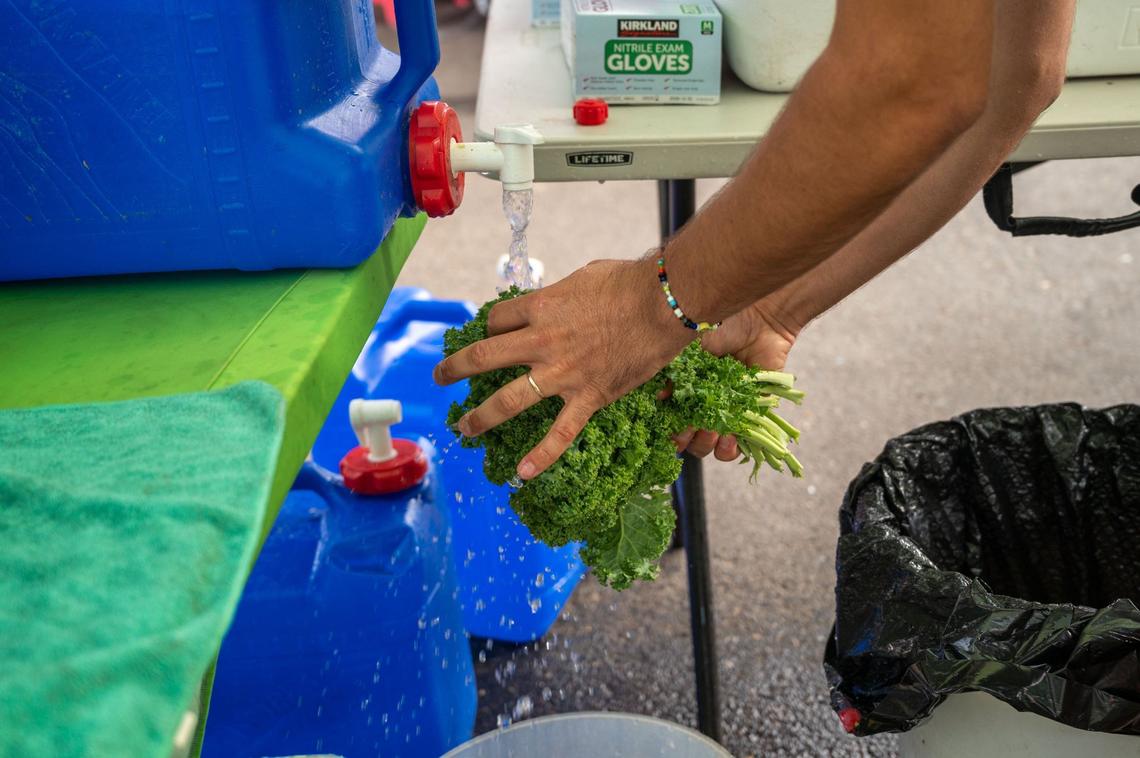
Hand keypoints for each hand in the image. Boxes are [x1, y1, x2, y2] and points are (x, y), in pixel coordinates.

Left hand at [433, 258, 692, 479]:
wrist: (665, 303)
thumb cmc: (628, 282)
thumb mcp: (583, 278)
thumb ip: (561, 295)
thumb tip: (555, 302)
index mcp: (540, 308)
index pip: (496, 321)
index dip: (489, 327)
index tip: (490, 334)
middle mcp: (541, 342)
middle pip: (483, 358)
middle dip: (454, 369)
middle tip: (440, 377)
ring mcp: (563, 374)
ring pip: (508, 400)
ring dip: (480, 417)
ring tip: (464, 428)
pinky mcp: (589, 397)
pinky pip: (560, 433)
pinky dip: (541, 456)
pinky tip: (522, 474)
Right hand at [675, 299, 799, 459]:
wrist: (760, 319)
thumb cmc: (719, 325)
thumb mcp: (687, 348)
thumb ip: (671, 375)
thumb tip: (658, 398)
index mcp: (683, 389)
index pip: (667, 420)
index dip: (665, 430)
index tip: (666, 428)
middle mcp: (702, 403)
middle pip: (686, 438)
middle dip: (686, 439)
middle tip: (691, 427)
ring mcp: (725, 411)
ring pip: (710, 445)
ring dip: (706, 445)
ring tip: (712, 432)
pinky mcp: (750, 415)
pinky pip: (738, 444)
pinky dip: (731, 448)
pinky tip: (728, 438)